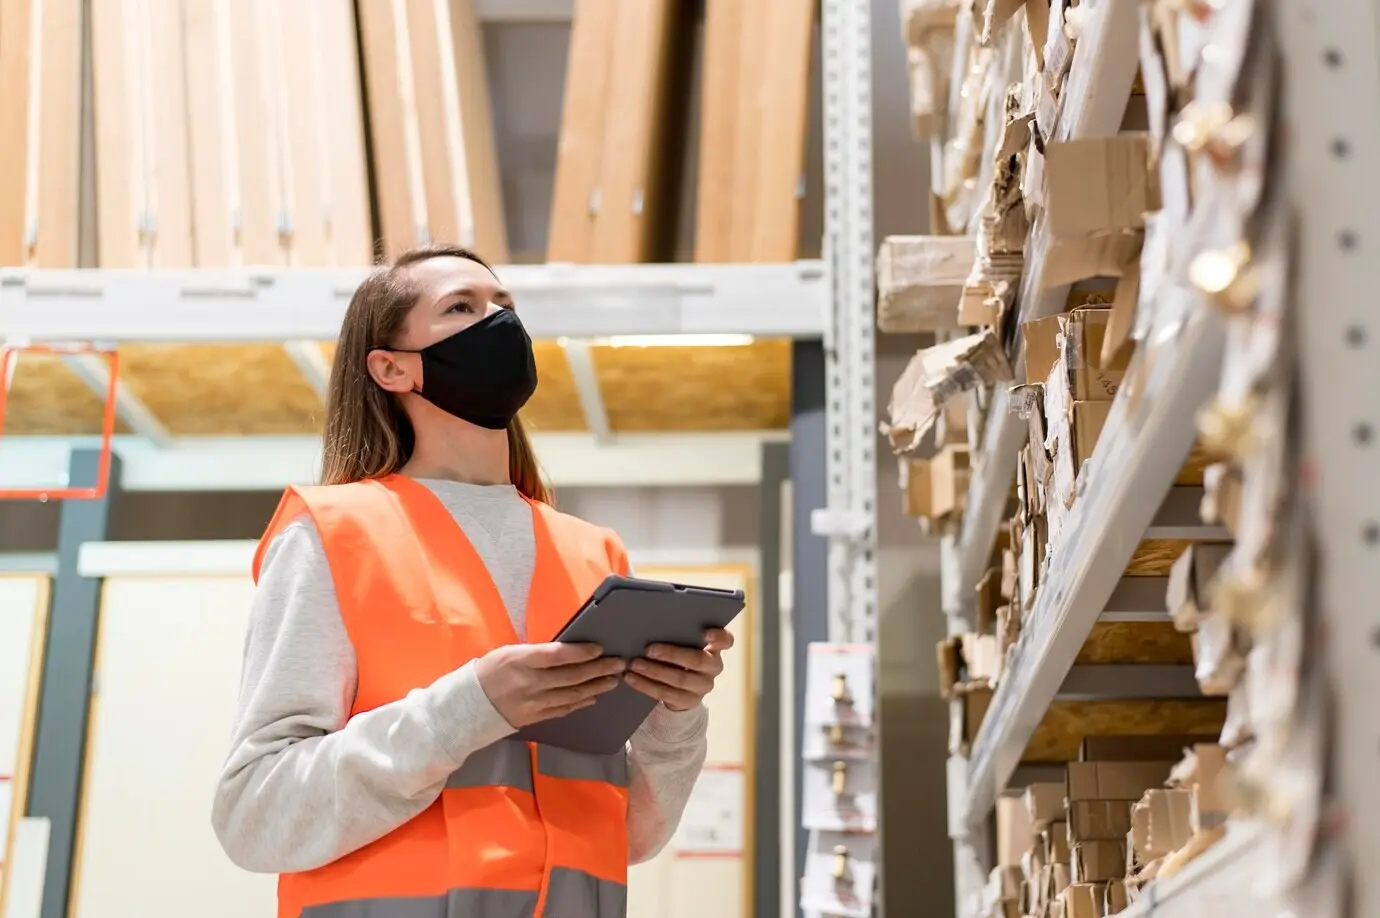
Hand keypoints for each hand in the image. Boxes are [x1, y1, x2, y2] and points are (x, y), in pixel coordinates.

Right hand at [475, 642, 624, 727]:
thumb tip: (570, 650)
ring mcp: (534, 703)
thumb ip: (538, 653)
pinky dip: (581, 703)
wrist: (470, 704)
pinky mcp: (535, 718)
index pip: (557, 655)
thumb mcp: (511, 652)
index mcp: (522, 661)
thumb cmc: (492, 670)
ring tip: (613, 680)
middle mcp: (530, 683)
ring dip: (596, 687)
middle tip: (619, 664)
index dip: (581, 652)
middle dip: (599, 669)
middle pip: (571, 676)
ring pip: (572, 695)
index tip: (600, 648)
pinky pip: (563, 709)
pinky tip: (594, 696)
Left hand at [624, 628, 733, 711]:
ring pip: (680, 679)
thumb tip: (649, 624)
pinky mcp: (688, 701)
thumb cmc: (679, 654)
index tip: (705, 632)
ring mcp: (703, 686)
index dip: (718, 637)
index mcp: (715, 648)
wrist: (681, 686)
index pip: (726, 640)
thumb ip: (676, 633)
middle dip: (672, 654)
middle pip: (698, 661)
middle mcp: (713, 667)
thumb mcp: (683, 643)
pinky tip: (631, 678)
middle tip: (649, 649)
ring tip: (634, 664)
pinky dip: (646, 685)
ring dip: (654, 671)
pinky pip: (666, 694)